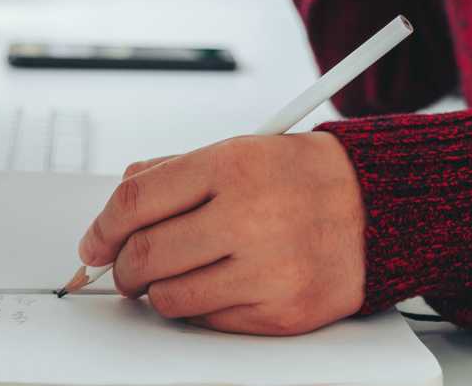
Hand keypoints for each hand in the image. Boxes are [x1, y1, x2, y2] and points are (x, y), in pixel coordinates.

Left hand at [77, 133, 366, 335]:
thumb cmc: (301, 179)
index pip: (135, 201)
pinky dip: (199, 308)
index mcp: (232, 165)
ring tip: (171, 276)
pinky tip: (213, 285)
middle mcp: (249, 215)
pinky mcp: (281, 311)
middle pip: (145, 254)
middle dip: (122, 267)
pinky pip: (209, 321)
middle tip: (124, 267)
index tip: (93, 243)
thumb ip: (172, 174)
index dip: (102, 228)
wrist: (378, 208)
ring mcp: (267, 268)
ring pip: (170, 297)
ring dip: (157, 292)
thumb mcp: (238, 151)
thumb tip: (114, 210)